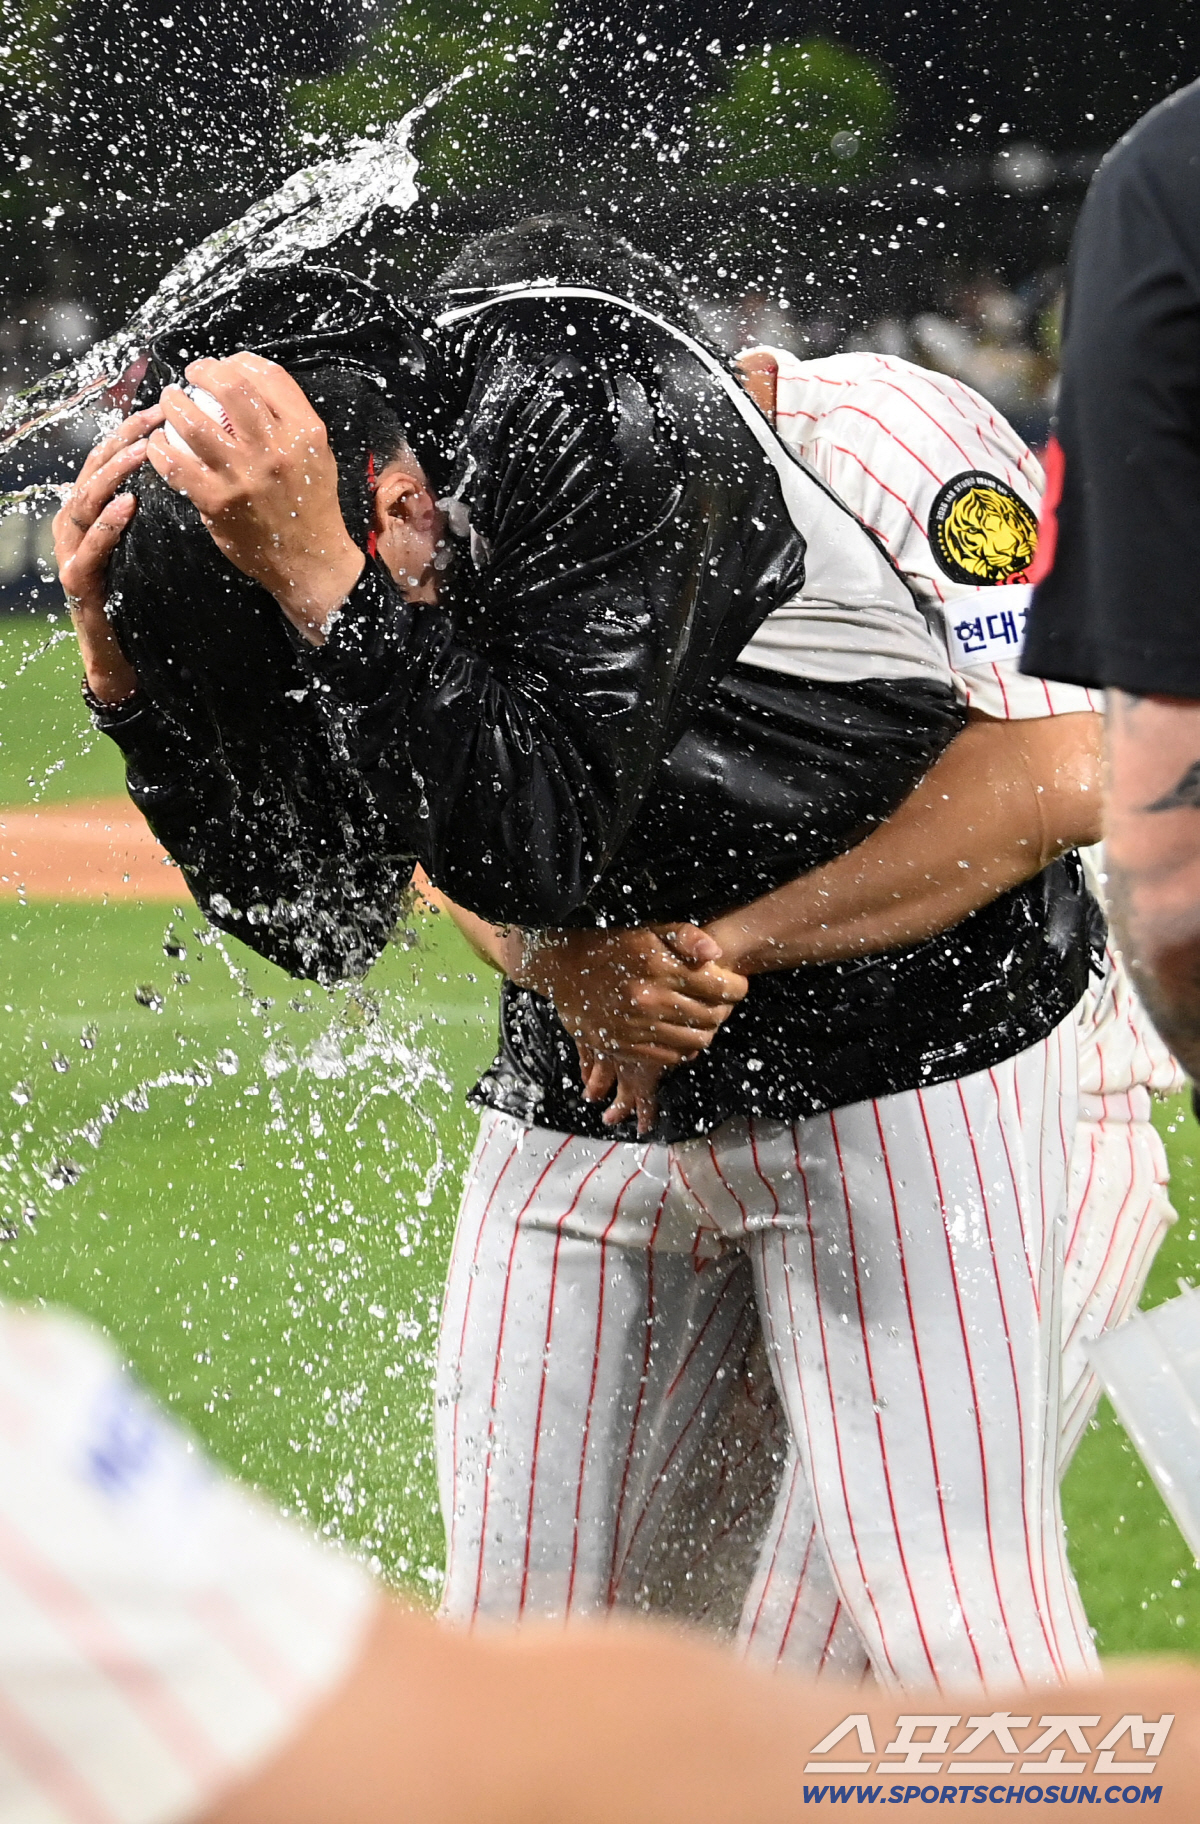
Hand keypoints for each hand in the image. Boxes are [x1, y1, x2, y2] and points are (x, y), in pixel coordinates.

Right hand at [54, 404, 163, 702]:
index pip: (109, 461)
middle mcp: (76, 525)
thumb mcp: (154, 547)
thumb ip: (160, 514)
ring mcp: (72, 552)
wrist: (122, 657)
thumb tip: (197, 477)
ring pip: (86, 501)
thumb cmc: (143, 597)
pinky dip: (108, 524)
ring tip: (141, 452)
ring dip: (113, 474)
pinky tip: (128, 504)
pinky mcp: (78, 582)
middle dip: (122, 441)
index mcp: (93, 512)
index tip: (161, 409)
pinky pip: (91, 547)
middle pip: (94, 471)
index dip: (131, 432)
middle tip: (152, 420)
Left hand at [146, 352, 364, 639]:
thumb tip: (245, 387)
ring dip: (173, 404)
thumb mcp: (317, 455)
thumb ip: (288, 421)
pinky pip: (174, 464)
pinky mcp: (217, 501)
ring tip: (170, 402)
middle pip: (230, 387)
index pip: (268, 375)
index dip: (239, 360)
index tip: (225, 365)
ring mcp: (243, 475)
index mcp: (304, 432)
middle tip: (192, 375)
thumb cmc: (311, 505)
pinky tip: (157, 444)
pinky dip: (159, 448)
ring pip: (194, 422)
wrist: (310, 559)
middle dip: (203, 370)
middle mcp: (274, 449)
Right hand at [517, 924, 747, 1135]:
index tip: (736, 984)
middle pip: (712, 1017)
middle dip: (725, 1009)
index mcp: (661, 969)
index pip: (721, 988)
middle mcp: (651, 1001)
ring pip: (695, 1041)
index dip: (737, 987)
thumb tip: (717, 954)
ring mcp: (638, 1027)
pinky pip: (671, 1057)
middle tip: (723, 1002)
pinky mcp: (626, 1046)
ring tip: (704, 1018)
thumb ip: (685, 937)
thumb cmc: (610, 945)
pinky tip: (682, 1035)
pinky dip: (684, 1049)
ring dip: (707, 1031)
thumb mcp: (648, 931)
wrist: (562, 968)